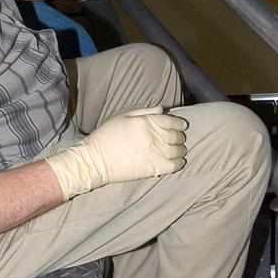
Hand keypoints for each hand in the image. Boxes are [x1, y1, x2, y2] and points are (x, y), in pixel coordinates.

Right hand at [44, 106, 187, 199]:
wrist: (95, 160)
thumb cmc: (106, 136)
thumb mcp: (123, 116)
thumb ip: (145, 111)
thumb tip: (162, 109)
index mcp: (145, 121)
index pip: (171, 121)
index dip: (180, 124)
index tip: (182, 126)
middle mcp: (152, 135)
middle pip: (176, 136)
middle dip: (180, 137)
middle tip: (179, 139)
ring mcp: (154, 152)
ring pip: (177, 150)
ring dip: (181, 150)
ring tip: (179, 150)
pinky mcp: (153, 168)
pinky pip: (174, 165)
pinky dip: (179, 163)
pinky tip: (179, 161)